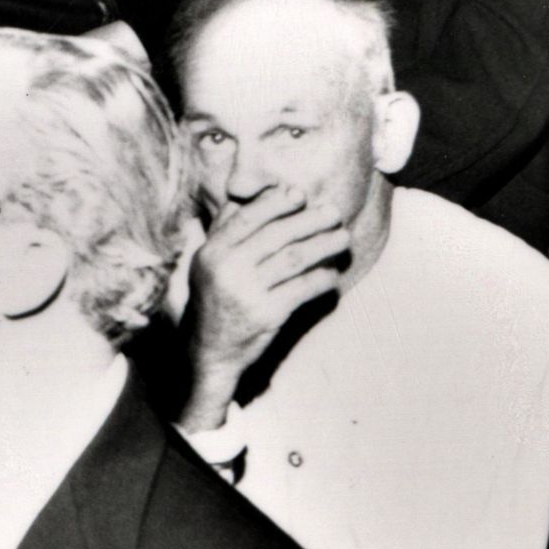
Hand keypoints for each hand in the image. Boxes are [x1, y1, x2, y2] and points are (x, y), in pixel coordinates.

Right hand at [184, 190, 348, 416]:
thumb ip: (225, 230)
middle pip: (277, 235)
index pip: (249, 218)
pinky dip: (322, 278)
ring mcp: (247, 292)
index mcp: (211, 252)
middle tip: (334, 213)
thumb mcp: (205, 264)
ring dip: (324, 245)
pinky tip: (333, 273)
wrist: (208, 353)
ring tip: (343, 238)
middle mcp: (227, 268)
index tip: (301, 195)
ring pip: (295, 259)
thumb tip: (253, 196)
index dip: (277, 203)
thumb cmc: (211, 302)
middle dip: (310, 221)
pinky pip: (303, 288)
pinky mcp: (267, 314)